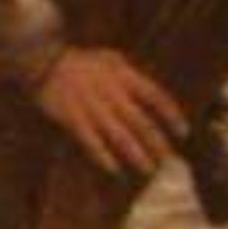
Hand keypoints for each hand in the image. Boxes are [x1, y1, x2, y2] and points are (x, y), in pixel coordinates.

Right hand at [31, 47, 186, 175]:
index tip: (183, 132)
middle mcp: (110, 91)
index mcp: (122, 74)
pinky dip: (103, 156)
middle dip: (157, 142)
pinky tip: (114, 170)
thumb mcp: (110, 58)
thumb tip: (154, 94)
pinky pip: (90, 140)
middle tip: (168, 159)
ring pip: (118, 134)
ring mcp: (91, 105)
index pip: (154, 95)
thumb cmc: (82, 61)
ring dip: (135, 154)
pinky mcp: (72, 117)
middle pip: (139, 121)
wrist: (44, 60)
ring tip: (149, 170)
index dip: (171, 115)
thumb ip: (131, 74)